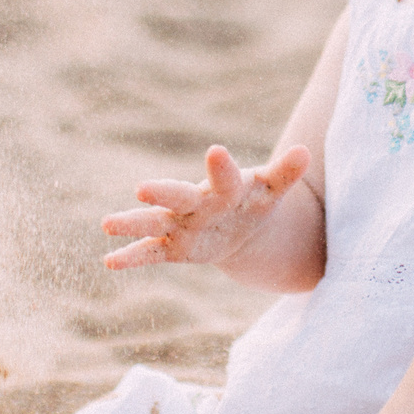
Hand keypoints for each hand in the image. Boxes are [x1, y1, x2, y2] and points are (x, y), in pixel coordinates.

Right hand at [102, 144, 310, 270]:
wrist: (240, 224)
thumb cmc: (254, 200)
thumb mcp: (272, 191)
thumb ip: (285, 173)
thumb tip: (306, 152)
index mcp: (225, 188)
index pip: (225, 178)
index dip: (222, 168)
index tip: (216, 152)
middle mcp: (197, 203)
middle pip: (178, 196)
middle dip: (163, 193)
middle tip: (142, 189)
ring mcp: (182, 224)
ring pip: (154, 223)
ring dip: (132, 223)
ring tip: (106, 223)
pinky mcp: (174, 247)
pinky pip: (150, 252)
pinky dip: (131, 256)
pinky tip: (109, 261)